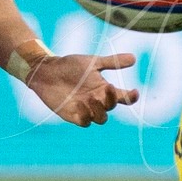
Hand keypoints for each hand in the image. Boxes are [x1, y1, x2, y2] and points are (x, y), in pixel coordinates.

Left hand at [25, 51, 139, 126]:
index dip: (131, 97)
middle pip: (111, 108)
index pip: (123, 97)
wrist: (47, 70)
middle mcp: (97, 101)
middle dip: (111, 100)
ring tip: (91, 98)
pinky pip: (84, 122)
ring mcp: (85, 109)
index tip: (135, 91)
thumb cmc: (69, 65)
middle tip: (107, 87)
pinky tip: (79, 104)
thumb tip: (134, 58)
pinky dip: (85, 115)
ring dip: (99, 110)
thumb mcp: (92, 62)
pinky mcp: (72, 115)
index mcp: (104, 89)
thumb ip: (112, 62)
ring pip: (101, 119)